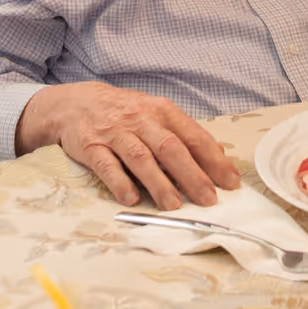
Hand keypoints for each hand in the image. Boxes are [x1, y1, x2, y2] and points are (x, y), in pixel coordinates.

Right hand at [17, 82, 239, 209]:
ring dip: (159, 182)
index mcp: (162, 111)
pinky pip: (106, 165)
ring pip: (141, 157)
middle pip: (170, 147)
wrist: (76, 102)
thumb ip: (183, 134)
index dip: (213, 160)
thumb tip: (217, 156)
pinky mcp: (91, 146)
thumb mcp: (156, 114)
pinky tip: (131, 199)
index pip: (193, 136)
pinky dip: (120, 182)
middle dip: (192, 175)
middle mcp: (141, 119)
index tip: (230, 182)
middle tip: (208, 199)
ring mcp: (115, 132)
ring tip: (174, 205)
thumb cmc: (124, 113)